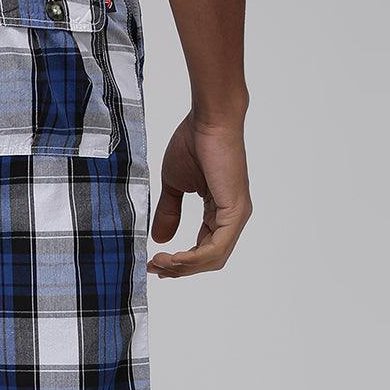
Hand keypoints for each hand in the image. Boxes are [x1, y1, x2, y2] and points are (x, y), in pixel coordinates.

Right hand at [148, 114, 251, 276]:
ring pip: (212, 259)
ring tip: (159, 263)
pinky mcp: (235, 211)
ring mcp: (236, 215)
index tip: (153, 263)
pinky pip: (215, 248)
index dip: (179, 262)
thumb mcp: (174, 185)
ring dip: (183, 267)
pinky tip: (174, 258)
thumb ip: (169, 212)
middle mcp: (232, 218)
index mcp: (220, 212)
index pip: (203, 249)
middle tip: (153, 268)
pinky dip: (194, 258)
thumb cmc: (193, 143)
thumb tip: (160, 240)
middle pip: (208, 260)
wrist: (208, 120)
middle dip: (179, 269)